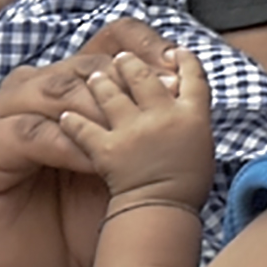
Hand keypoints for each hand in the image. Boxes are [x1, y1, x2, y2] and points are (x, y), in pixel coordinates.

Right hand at [0, 23, 179, 266]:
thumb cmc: (76, 220)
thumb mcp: (120, 167)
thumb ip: (138, 125)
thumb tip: (181, 84)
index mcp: (60, 88)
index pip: (101, 45)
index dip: (140, 47)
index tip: (177, 66)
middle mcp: (25, 93)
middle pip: (80, 66)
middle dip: (126, 79)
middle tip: (162, 95)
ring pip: (52, 89)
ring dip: (97, 107)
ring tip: (129, 130)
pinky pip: (26, 132)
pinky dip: (64, 143)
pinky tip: (93, 161)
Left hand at [62, 51, 214, 208]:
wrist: (164, 213)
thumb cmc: (187, 188)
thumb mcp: (201, 145)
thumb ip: (187, 118)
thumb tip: (177, 98)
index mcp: (193, 115)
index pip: (193, 75)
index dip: (184, 61)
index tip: (175, 53)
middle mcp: (164, 115)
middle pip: (144, 75)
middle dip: (130, 63)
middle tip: (121, 59)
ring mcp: (134, 130)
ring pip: (111, 92)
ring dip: (100, 82)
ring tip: (94, 78)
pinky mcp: (107, 148)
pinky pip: (84, 128)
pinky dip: (73, 122)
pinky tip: (66, 119)